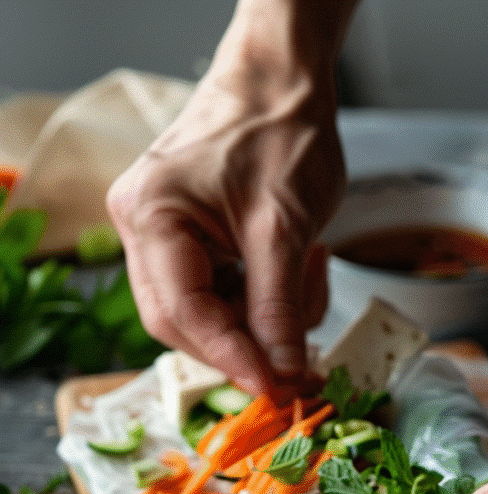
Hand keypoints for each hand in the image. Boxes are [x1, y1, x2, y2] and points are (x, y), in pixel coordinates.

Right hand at [107, 1, 352, 395]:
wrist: (285, 84)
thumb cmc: (280, 132)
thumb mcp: (284, 226)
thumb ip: (280, 306)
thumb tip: (284, 373)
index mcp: (152, 218)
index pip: (181, 310)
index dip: (229, 355)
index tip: (273, 386)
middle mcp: (146, 232)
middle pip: (187, 322)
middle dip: (247, 344)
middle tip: (299, 361)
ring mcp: (169, 241)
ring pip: (212, 316)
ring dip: (268, 318)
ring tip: (312, 270)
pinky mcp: (198, 247)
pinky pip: (229, 297)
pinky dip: (271, 299)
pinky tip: (304, 264)